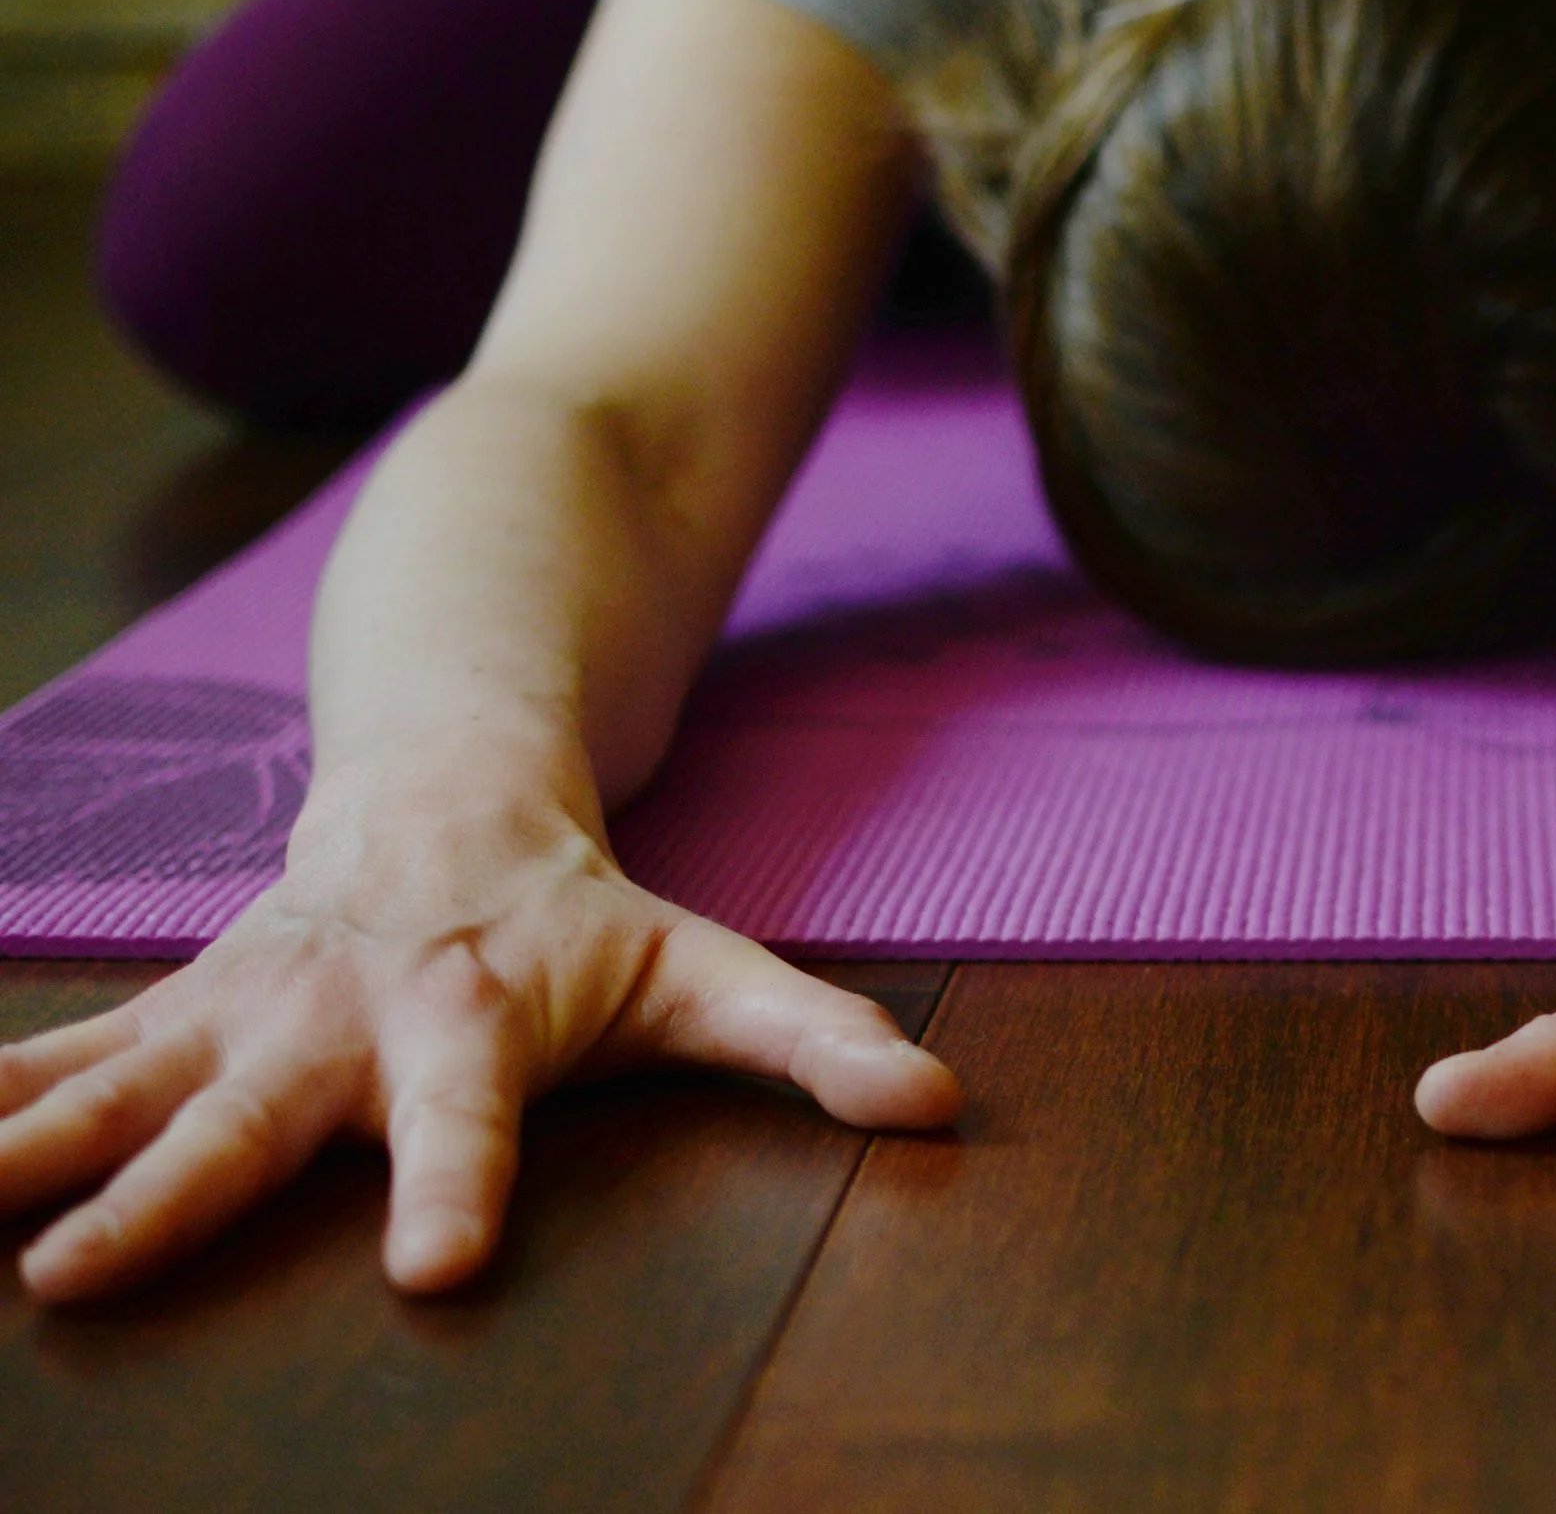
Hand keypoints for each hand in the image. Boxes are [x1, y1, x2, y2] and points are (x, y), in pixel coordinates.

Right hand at [0, 777, 959, 1303]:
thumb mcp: (706, 971)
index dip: (460, 1181)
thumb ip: (815, 1040)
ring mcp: (238, 1011)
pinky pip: (57, 1060)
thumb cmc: (583, 915)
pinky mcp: (171, 1012)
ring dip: (24, 1146)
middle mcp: (339, 1019)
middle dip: (169, 1199)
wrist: (447, 794)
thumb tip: (944, 1105)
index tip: (435, 1269)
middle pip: (253, 1118)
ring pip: (117, 1083)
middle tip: (82, 1280)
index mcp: (475, 1020)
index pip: (474, 1112)